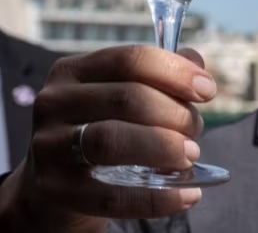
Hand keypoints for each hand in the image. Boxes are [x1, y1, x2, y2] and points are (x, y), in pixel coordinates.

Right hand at [0, 44, 215, 231]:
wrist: (50, 189)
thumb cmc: (96, 134)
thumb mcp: (118, 101)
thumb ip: (157, 79)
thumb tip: (196, 64)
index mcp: (73, 71)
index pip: (129, 59)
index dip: (175, 72)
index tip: (207, 90)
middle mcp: (54, 102)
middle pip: (126, 98)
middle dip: (174, 114)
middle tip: (195, 133)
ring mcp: (49, 145)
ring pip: (112, 140)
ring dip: (162, 147)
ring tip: (189, 157)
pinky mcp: (56, 189)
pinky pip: (111, 195)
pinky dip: (156, 197)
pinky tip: (185, 195)